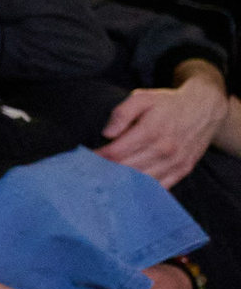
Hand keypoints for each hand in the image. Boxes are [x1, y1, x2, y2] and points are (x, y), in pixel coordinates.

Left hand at [98, 80, 224, 187]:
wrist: (204, 109)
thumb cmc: (167, 104)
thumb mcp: (143, 98)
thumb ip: (122, 113)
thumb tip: (107, 133)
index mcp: (151, 131)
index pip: (116, 152)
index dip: (98, 158)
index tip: (85, 159)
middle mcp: (165, 149)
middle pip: (127, 169)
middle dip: (106, 172)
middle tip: (89, 174)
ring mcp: (176, 162)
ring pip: (142, 181)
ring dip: (122, 184)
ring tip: (105, 183)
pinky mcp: (183, 170)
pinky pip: (160, 187)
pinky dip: (143, 191)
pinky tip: (128, 190)